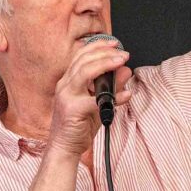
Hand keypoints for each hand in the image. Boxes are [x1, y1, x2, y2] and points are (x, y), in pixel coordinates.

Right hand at [48, 36, 132, 156]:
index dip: (98, 46)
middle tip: (123, 53)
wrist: (65, 147)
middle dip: (105, 53)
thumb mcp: (100, 103)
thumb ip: (112, 88)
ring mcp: (66, 97)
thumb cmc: (80, 126)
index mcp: (68, 81)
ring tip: (122, 62)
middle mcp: (65, 85)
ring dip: (105, 64)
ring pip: (84, 72)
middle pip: (83, 60)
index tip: (114, 44)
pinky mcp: (72, 110)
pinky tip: (126, 95)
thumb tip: (126, 71)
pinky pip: (95, 100)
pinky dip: (113, 97)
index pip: (81, 56)